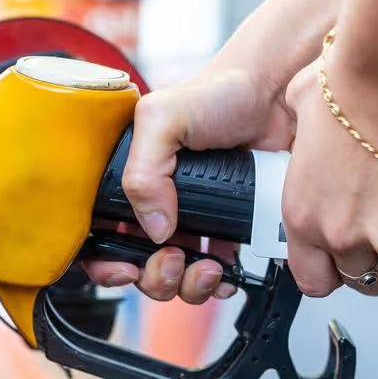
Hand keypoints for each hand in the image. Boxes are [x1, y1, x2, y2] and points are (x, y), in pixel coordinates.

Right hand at [84, 67, 292, 302]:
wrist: (277, 95)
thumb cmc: (218, 93)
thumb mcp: (162, 119)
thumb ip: (143, 171)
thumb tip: (153, 228)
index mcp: (130, 180)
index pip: (99, 236)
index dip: (105, 263)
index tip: (125, 269)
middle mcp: (156, 203)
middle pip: (138, 266)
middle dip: (154, 276)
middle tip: (172, 259)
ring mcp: (192, 219)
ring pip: (176, 276)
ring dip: (187, 285)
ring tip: (206, 267)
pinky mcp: (228, 227)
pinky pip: (215, 272)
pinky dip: (218, 282)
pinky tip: (226, 271)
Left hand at [280, 51, 377, 298]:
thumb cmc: (353, 81)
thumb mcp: (302, 110)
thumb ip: (304, 135)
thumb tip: (311, 121)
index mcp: (304, 214)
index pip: (312, 278)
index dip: (330, 271)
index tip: (341, 261)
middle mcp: (346, 235)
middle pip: (364, 281)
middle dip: (376, 265)